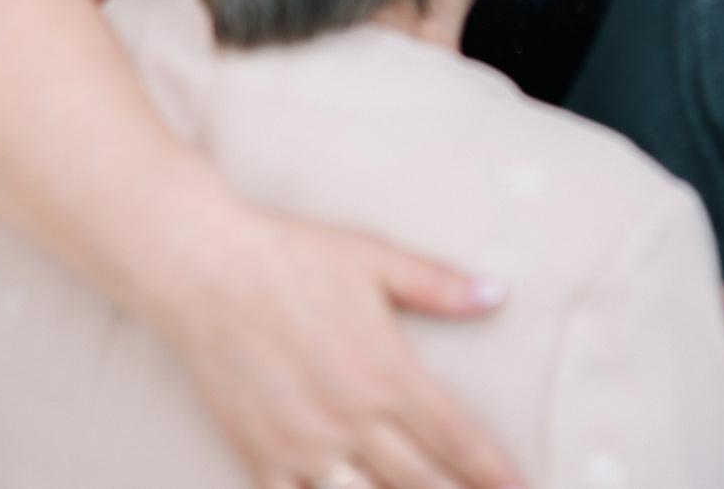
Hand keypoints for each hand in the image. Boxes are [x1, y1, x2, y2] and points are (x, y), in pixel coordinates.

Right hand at [153, 201, 521, 488]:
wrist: (202, 268)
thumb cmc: (290, 257)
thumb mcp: (373, 259)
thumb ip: (438, 285)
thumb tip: (498, 294)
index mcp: (387, 373)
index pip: (457, 439)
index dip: (493, 472)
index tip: (521, 488)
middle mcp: (351, 419)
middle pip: (422, 484)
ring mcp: (303, 446)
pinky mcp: (259, 456)